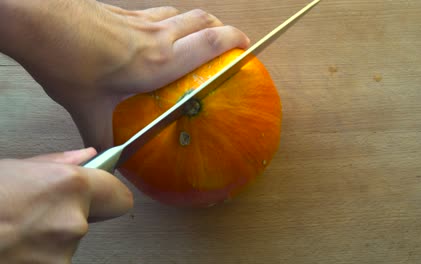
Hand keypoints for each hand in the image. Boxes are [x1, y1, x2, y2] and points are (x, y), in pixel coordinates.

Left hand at [0, 0, 249, 149]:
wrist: (42, 23)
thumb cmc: (69, 63)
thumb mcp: (88, 109)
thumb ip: (101, 138)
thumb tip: (105, 161)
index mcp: (160, 62)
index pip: (210, 43)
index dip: (235, 42)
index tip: (248, 48)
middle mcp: (158, 36)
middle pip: (204, 20)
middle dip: (224, 27)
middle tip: (230, 42)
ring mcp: (142, 20)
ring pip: (183, 12)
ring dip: (197, 22)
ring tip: (200, 36)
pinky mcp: (126, 11)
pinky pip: (159, 12)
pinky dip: (170, 19)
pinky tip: (159, 32)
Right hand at [0, 148, 132, 262]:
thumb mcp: (13, 168)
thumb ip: (58, 164)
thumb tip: (88, 157)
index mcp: (70, 187)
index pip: (119, 196)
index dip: (109, 195)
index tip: (101, 196)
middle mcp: (72, 223)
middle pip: (91, 221)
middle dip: (71, 215)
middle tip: (36, 212)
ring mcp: (60, 256)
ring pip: (68, 243)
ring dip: (48, 239)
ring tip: (15, 229)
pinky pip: (53, 261)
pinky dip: (36, 257)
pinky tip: (13, 245)